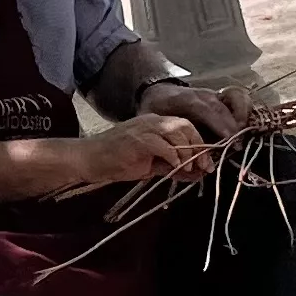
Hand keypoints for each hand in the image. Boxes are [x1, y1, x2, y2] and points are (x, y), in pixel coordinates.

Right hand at [84, 113, 204, 186]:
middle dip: (199, 148)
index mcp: (154, 123)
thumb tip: (195, 174)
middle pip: (185, 126)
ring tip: (190, 169)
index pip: (185, 126)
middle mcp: (152, 121)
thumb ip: (171, 166)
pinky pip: (164, 146)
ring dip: (188, 154)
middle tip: (205, 167)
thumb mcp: (149, 164)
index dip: (200, 144)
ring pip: (178, 133)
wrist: (88, 159)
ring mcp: (144, 128)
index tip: (207, 164)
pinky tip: (175, 169)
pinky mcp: (138, 139)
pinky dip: (174, 158)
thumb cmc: (115, 162)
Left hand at [136, 80, 241, 141]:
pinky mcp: (222, 97)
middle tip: (236, 145)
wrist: (159, 92)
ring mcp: (214, 94)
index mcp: (183, 99)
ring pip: (235, 96)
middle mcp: (202, 94)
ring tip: (242, 133)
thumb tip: (171, 158)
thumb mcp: (150, 122)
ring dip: (243, 113)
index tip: (228, 138)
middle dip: (232, 125)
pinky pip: (239, 97)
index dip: (218, 122)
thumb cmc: (156, 110)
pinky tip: (244, 125)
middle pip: (222, 106)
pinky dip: (245, 109)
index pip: (204, 108)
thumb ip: (158, 137)